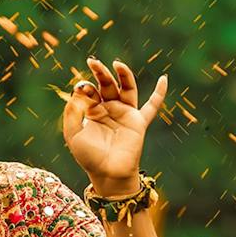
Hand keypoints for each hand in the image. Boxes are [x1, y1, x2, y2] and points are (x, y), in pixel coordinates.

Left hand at [61, 56, 167, 192]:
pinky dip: (159, 93)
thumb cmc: (89, 157)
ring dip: (123, 74)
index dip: (85, 88)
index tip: (80, 89)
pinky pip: (152, 106)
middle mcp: (110, 109)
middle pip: (107, 84)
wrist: (108, 174)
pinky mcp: (138, 122)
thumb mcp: (73, 135)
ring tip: (116, 63)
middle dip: (100, 73)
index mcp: (93, 110)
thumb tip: (76, 92)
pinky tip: (164, 79)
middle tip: (92, 62)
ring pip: (127, 88)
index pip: (90, 91)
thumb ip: (71, 114)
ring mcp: (125, 114)